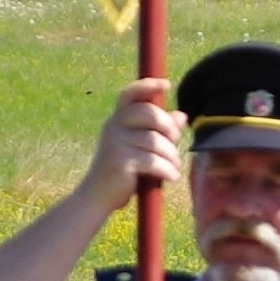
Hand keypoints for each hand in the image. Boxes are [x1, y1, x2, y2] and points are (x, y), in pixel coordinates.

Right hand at [84, 78, 179, 211]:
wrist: (98, 196)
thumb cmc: (124, 170)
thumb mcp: (142, 147)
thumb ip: (160, 131)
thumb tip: (181, 115)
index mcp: (117, 119)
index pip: (129, 94)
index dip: (147, 86)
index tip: (166, 84)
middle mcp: (113, 126)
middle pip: (150, 114)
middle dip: (169, 129)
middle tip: (175, 143)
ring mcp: (115, 143)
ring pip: (156, 142)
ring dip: (171, 157)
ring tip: (173, 167)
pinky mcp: (121, 161)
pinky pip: (154, 161)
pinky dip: (168, 170)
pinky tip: (171, 177)